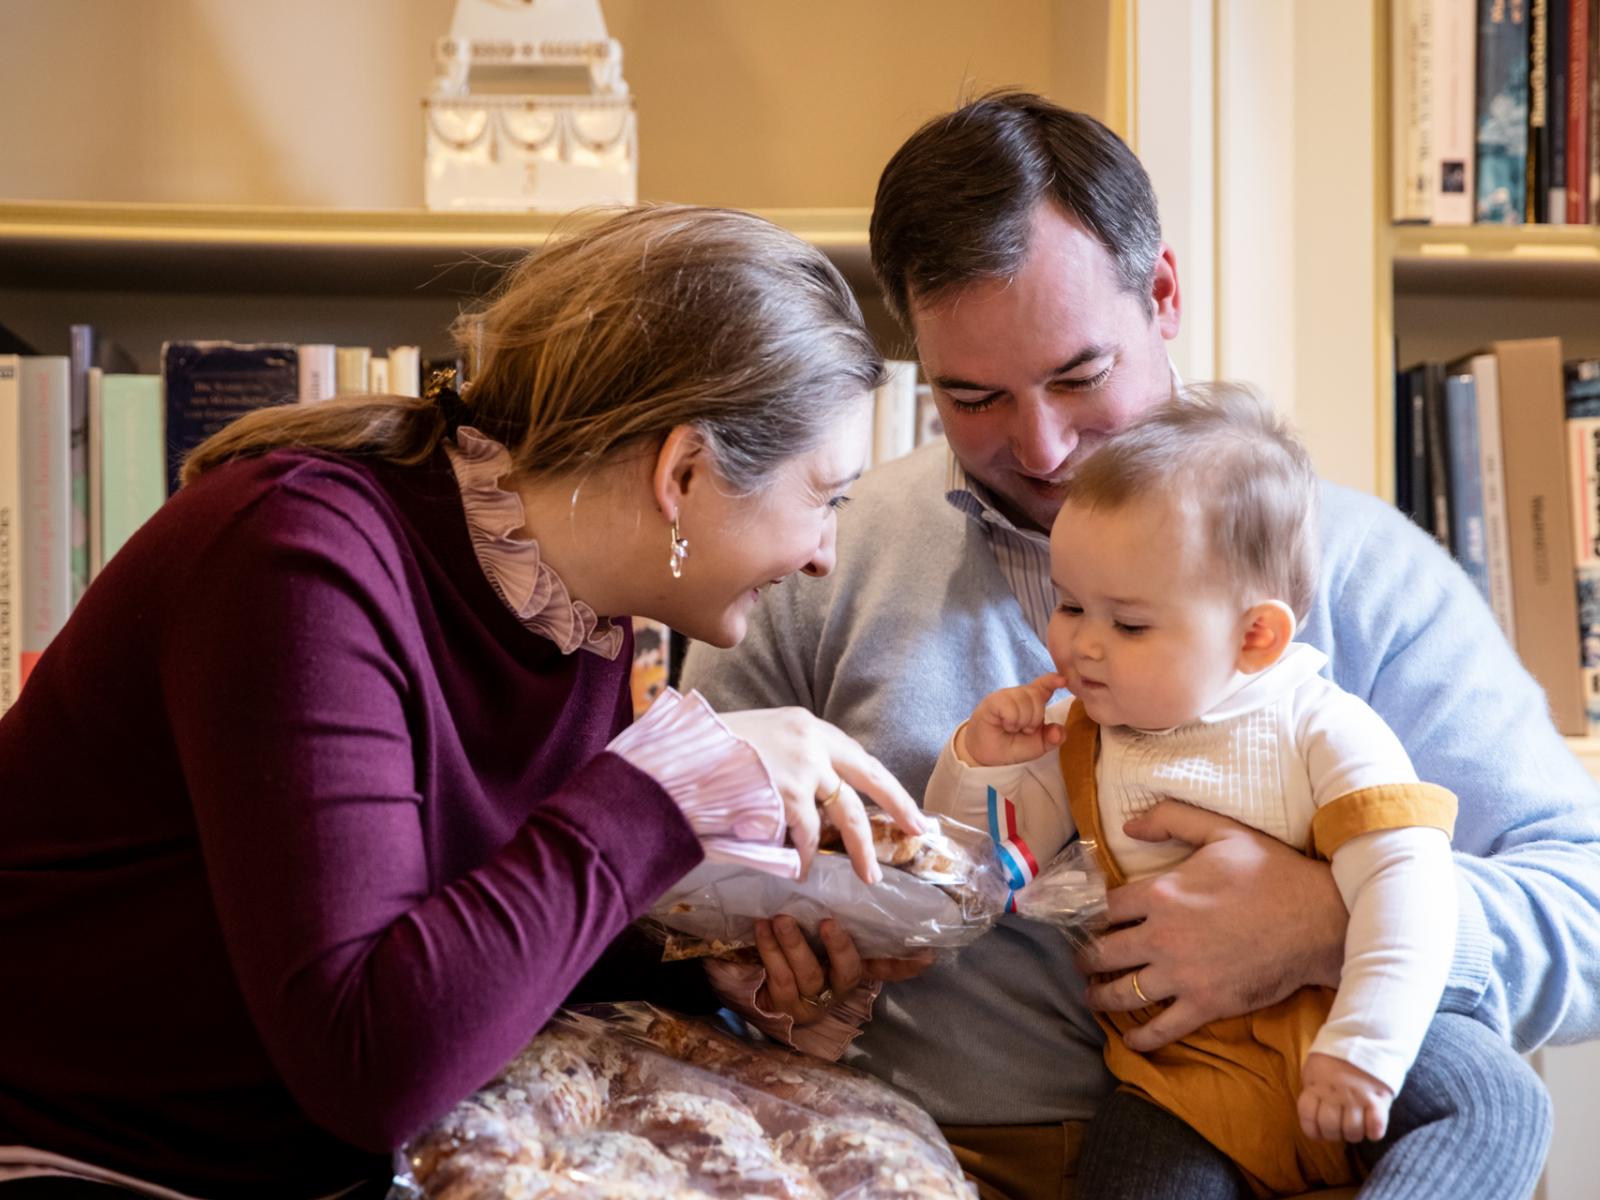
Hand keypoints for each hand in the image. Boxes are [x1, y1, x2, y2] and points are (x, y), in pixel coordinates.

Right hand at [721, 707, 929, 883]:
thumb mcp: (758, 738)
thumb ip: (790, 756)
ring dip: (856, 849)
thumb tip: (815, 791)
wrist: (675, 758)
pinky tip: (805, 868)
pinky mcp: (785, 793)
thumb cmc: (705, 752)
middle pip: (869, 777)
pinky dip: (809, 853)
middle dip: (898, 808)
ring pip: (841, 815)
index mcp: (805, 724)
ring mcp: (800, 767)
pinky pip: (808, 833)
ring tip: (865, 876)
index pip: (858, 756)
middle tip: (919, 832)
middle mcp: (810, 741)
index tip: (908, 805)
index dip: (886, 784)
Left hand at [752, 915, 934, 1024]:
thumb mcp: (817, 930)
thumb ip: (837, 912)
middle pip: (848, 970)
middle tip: (828, 922)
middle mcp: (839, 986)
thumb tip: (856, 873)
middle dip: (839, 947)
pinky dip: (769, 950)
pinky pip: (779, 977)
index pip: (887, 967)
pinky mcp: (786, 1005)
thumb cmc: (795, 943)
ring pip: (808, 974)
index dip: (907, 962)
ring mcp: (813, 999)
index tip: (927, 954)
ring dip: (793, 944)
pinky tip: (762, 928)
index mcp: (853, 967)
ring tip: (781, 919)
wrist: (757, 982)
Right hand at [959, 673, 1067, 766]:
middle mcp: (1019, 695)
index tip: (1063, 680)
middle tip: (1024, 729)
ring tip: (1012, 728)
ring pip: (1025, 700)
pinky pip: (1010, 706)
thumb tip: (1059, 730)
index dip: (1053, 680)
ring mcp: (1005, 696)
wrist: (988, 757)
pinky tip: (1005, 725)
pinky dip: (1011, 720)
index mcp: (1032, 701)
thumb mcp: (1039, 745)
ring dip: (1022, 721)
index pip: (1044, 685)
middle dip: (1035, 717)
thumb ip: (1054, 738)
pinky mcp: (992, 701)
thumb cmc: (1012, 745)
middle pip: (1037, 695)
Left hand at [1076, 800, 1346, 1050]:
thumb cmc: (1270, 872)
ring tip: (1091, 996)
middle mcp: (1162, 937)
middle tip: (1080, 961)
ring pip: (1123, 993)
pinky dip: (1141, 1038)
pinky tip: (1130, 1039)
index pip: (1105, 908)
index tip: (1083, 921)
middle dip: (1085, 958)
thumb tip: (1127, 824)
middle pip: (1104, 952)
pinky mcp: (1206, 1004)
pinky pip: (1162, 1027)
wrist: (1317, 920)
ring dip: (1100, 997)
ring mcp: (1182, 976)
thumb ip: (1170, 819)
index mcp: (1160, 894)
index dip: (1089, 915)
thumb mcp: (1220, 831)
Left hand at [1299, 1052, 1392, 1141]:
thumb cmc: (1336, 1057)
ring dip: (1353, 1134)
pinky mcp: (1378, 1100)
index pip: (1307, 1117)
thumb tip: (1312, 1116)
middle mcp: (1335, 1093)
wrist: (1365, 1037)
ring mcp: (1357, 1097)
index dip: (1312, 1130)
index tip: (1318, 1131)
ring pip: (1352, 1131)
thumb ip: (1312, 1090)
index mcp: (1316, 1085)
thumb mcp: (1314, 1069)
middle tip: (1339, 1128)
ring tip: (1356, 1126)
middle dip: (1333, 1134)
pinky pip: (1375, 1127)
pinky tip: (1372, 1127)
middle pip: (1330, 1128)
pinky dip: (1374, 1132)